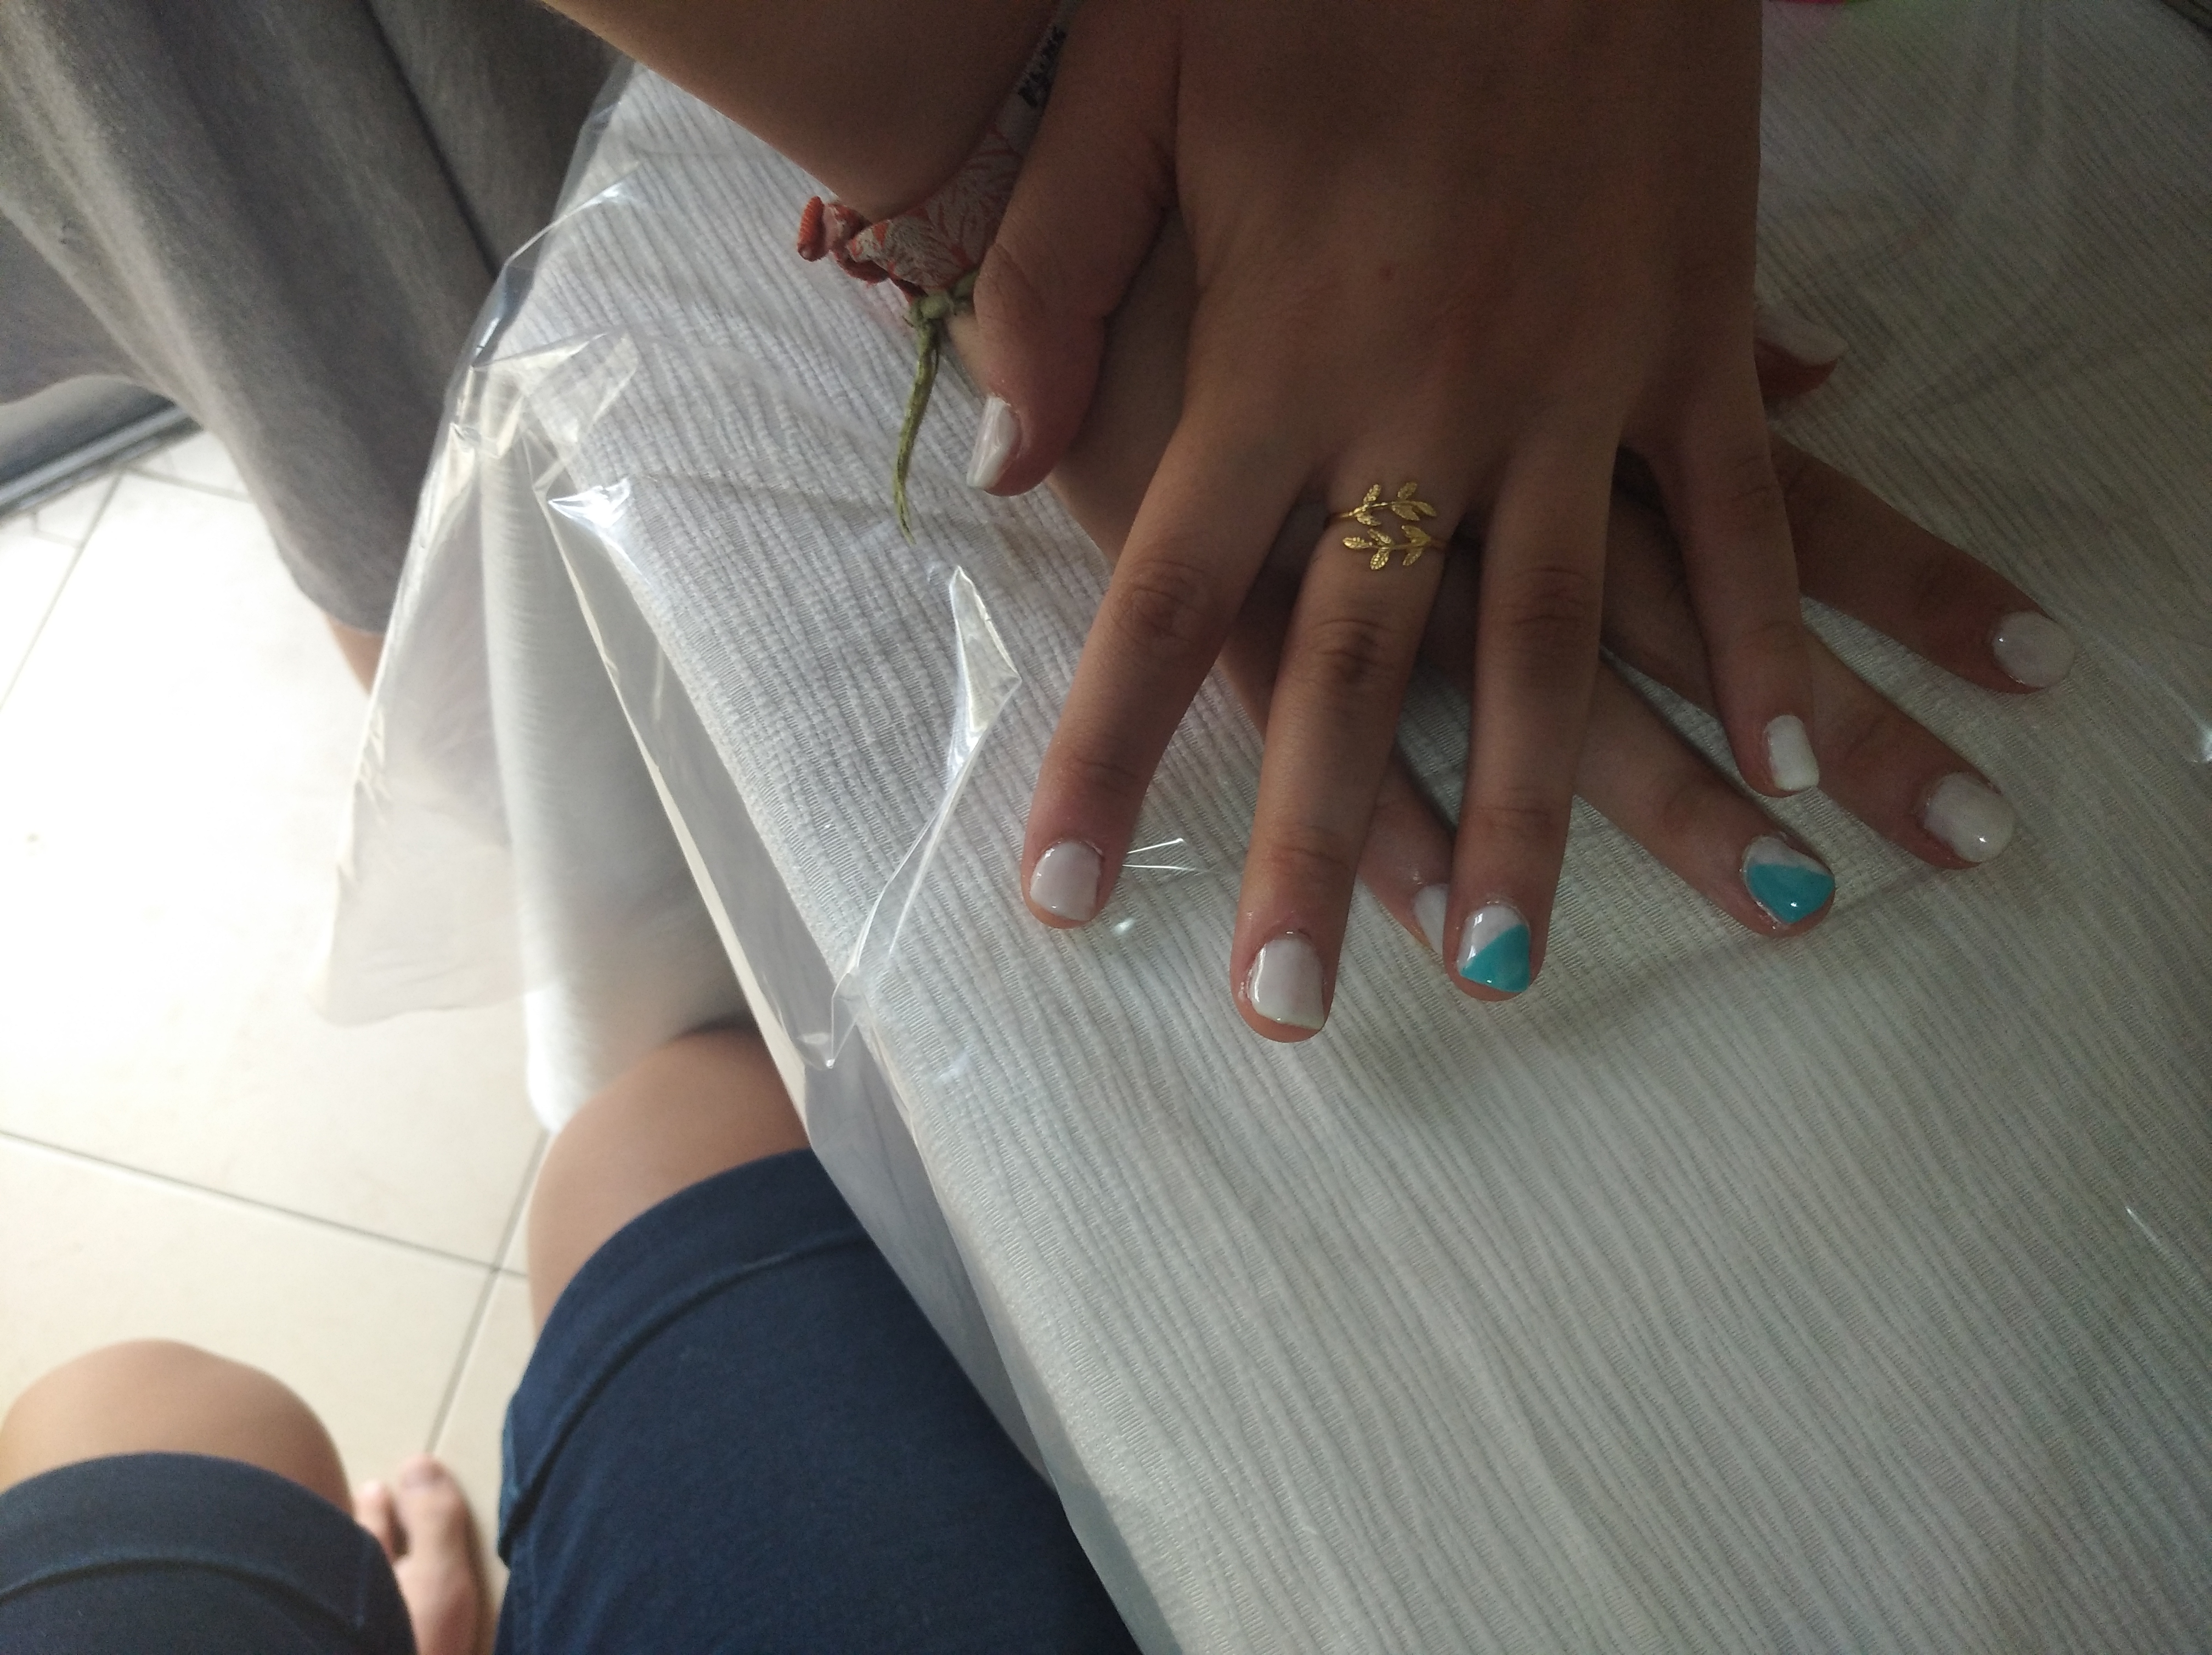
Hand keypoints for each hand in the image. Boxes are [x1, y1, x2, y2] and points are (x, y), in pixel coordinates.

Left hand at [972, 0, 1816, 1027]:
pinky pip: (1738, 524)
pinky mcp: (1689, 335)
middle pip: (1352, 672)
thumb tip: (1011, 462)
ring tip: (1507, 966)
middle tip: (1289, 1009)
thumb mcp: (1131, 85)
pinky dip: (1760, 650)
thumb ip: (1053, 280)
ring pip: (1548, 640)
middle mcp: (1411, 409)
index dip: (1104, 759)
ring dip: (1537, 814)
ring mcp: (1566, 383)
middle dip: (1314, 850)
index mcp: (1266, 363)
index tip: (1061, 903)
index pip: (1156, 603)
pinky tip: (1775, 773)